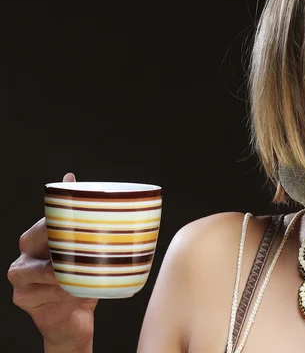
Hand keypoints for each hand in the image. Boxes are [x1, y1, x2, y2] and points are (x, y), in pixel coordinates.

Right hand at [7, 173, 97, 352]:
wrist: (74, 320)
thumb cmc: (80, 282)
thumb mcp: (88, 253)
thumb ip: (86, 225)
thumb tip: (74, 179)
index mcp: (38, 238)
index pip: (48, 220)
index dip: (65, 218)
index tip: (87, 220)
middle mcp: (25, 254)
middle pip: (37, 239)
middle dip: (64, 244)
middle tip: (87, 249)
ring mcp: (21, 276)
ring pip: (45, 269)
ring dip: (69, 273)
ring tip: (87, 275)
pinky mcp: (23, 297)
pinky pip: (47, 291)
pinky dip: (67, 293)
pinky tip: (78, 293)